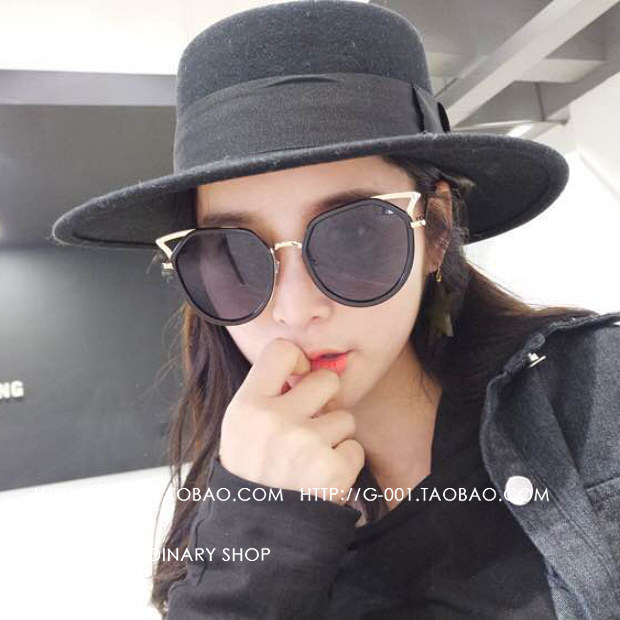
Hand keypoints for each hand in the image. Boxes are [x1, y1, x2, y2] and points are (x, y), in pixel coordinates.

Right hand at [218, 338, 364, 504]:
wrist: (258, 536)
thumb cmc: (253, 475)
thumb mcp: (240, 430)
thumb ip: (266, 395)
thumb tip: (306, 368)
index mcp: (246, 406)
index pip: (282, 350)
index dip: (297, 362)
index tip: (297, 380)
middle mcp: (274, 419)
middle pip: (327, 380)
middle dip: (325, 402)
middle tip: (308, 428)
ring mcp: (304, 443)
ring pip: (344, 417)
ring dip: (334, 438)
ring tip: (308, 463)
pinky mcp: (332, 469)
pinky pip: (355, 447)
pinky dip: (344, 464)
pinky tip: (321, 480)